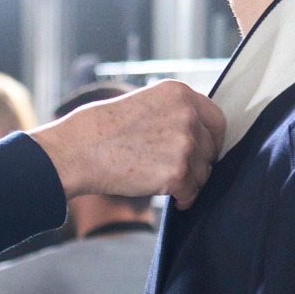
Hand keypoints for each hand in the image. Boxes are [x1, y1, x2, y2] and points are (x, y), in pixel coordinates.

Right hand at [29, 79, 226, 206]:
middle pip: (209, 149)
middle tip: (179, 173)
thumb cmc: (99, 129)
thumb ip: (172, 113)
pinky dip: (185, 199)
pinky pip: (192, 192)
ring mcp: (184, 144)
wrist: (78, 150)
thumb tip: (193, 133)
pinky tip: (174, 199)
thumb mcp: (142, 103)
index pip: (216, 119)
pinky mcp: (176, 172)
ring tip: (170, 185)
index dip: (213, 140)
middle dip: (198, 164)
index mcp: (179, 94)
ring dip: (190, 183)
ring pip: (203, 173)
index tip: (206, 152)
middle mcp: (187, 115)